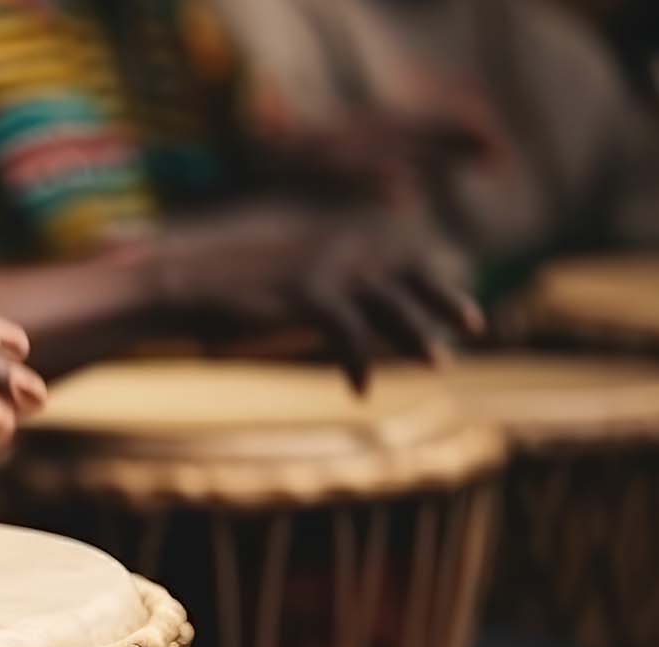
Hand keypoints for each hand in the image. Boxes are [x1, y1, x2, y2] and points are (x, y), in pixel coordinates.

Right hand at [148, 206, 483, 389]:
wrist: (181, 288)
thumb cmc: (224, 297)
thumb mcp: (278, 291)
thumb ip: (317, 294)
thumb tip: (343, 313)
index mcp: (331, 244)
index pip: (396, 257)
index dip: (430, 280)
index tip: (460, 305)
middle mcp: (334, 250)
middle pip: (404, 274)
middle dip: (441, 299)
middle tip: (476, 324)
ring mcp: (321, 269)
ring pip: (387, 304)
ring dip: (414, 335)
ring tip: (440, 363)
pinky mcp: (305, 294)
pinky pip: (347, 333)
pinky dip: (357, 363)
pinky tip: (360, 391)